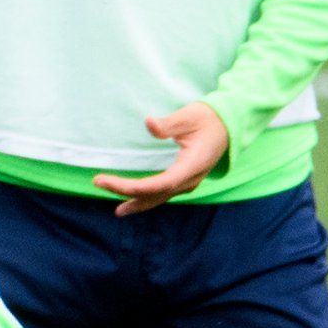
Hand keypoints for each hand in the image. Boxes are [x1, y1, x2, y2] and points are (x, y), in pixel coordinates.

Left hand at [94, 103, 227, 215]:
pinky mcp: (186, 179)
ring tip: (118, 211)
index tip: (106, 180)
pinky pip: (164, 193)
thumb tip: (149, 123)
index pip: (158, 184)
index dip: (131, 186)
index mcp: (192, 165)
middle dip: (126, 192)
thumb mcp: (189, 116)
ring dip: (137, 202)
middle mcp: (191, 178)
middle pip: (155, 193)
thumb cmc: (209, 118)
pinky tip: (134, 201)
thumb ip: (168, 124)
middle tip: (98, 183)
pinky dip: (147, 197)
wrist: (230, 124)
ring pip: (160, 197)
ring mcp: (190, 181)